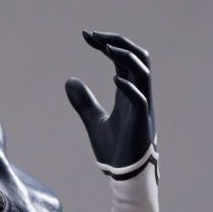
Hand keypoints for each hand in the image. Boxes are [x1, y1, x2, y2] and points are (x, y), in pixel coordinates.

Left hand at [65, 33, 157, 183]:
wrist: (126, 176)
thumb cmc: (115, 151)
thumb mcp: (94, 121)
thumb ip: (84, 102)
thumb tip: (69, 81)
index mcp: (129, 92)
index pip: (123, 58)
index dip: (107, 43)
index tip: (86, 36)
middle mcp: (139, 94)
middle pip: (138, 56)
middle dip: (118, 40)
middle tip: (94, 35)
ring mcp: (142, 107)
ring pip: (143, 72)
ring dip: (125, 56)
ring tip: (105, 47)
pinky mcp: (141, 123)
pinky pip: (140, 99)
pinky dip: (128, 87)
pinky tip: (114, 80)